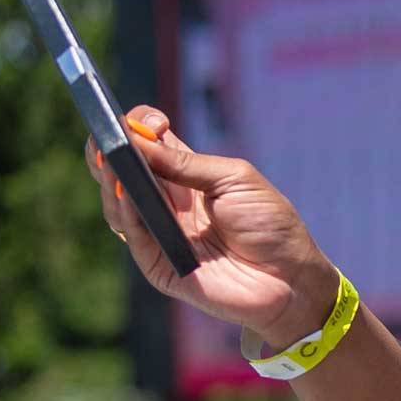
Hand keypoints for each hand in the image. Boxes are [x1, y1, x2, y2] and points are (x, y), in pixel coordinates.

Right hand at [89, 106, 340, 351]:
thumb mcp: (235, 180)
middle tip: (109, 134)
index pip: (146, 143)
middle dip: (109, 148)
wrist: (291, 278)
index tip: (152, 123)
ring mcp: (158, 232)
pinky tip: (126, 193)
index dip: (139, 127)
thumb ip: (187, 164)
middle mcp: (166, 201)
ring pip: (118, 201)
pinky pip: (133, 233)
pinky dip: (126, 211)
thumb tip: (137, 142)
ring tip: (112, 159)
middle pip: (121, 169)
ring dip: (112, 178)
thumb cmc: (269, 224)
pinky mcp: (157, 262)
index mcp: (185, 175)